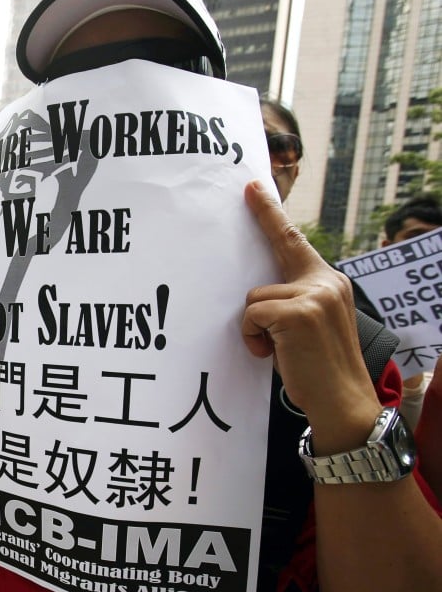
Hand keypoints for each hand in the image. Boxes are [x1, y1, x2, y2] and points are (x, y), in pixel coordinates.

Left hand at [241, 181, 380, 449]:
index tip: (253, 188)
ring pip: (253, 297)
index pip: (294, 242)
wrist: (342, 402)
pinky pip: (251, 315)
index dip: (271, 214)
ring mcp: (314, 295)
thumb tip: (255, 293)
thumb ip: (293, 301)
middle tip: (249, 188)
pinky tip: (272, 354)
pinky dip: (252, 337)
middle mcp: (326, 282)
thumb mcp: (310, 326)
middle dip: (261, 231)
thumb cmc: (318, 369)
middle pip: (273, 256)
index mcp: (329, 283)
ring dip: (255, 327)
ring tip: (277, 349)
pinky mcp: (298, 312)